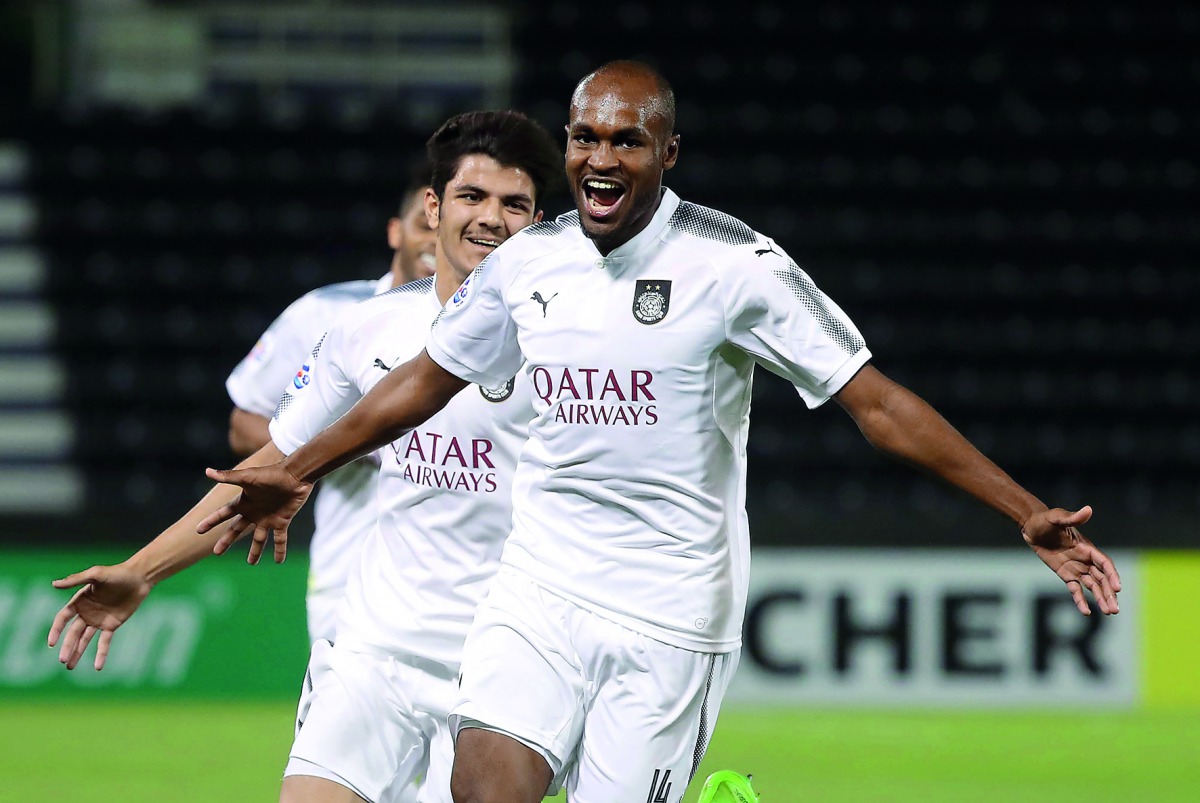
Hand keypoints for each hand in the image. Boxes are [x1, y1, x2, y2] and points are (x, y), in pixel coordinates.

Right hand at [47, 564, 152, 669]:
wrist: (140, 578)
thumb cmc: (117, 573)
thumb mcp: (96, 574)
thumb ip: (76, 580)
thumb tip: (54, 584)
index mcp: (79, 601)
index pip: (63, 618)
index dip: (56, 630)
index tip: (51, 643)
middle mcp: (86, 613)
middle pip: (73, 633)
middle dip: (67, 646)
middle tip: (62, 660)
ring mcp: (99, 620)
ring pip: (85, 640)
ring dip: (78, 653)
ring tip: (70, 667)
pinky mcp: (112, 625)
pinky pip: (104, 642)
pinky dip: (101, 654)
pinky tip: (98, 667)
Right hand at [198, 462, 312, 564]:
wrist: (295, 475)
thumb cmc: (271, 474)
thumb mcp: (248, 477)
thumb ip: (228, 476)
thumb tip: (207, 471)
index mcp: (244, 502)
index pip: (223, 514)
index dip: (211, 521)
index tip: (198, 530)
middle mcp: (254, 512)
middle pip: (236, 530)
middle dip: (226, 541)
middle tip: (216, 553)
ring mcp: (268, 518)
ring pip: (259, 539)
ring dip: (255, 551)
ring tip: (252, 563)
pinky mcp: (282, 521)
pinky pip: (280, 539)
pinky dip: (280, 550)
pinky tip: (279, 561)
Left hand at [1022, 505, 1120, 615]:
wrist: (1031, 526)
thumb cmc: (1045, 520)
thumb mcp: (1057, 518)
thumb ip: (1072, 517)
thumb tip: (1088, 509)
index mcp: (1087, 547)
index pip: (1104, 563)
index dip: (1111, 575)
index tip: (1117, 588)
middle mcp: (1085, 559)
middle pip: (1102, 579)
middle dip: (1109, 593)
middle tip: (1115, 609)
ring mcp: (1076, 568)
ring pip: (1093, 586)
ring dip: (1101, 599)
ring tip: (1110, 612)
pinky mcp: (1066, 575)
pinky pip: (1075, 590)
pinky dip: (1081, 600)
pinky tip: (1087, 612)